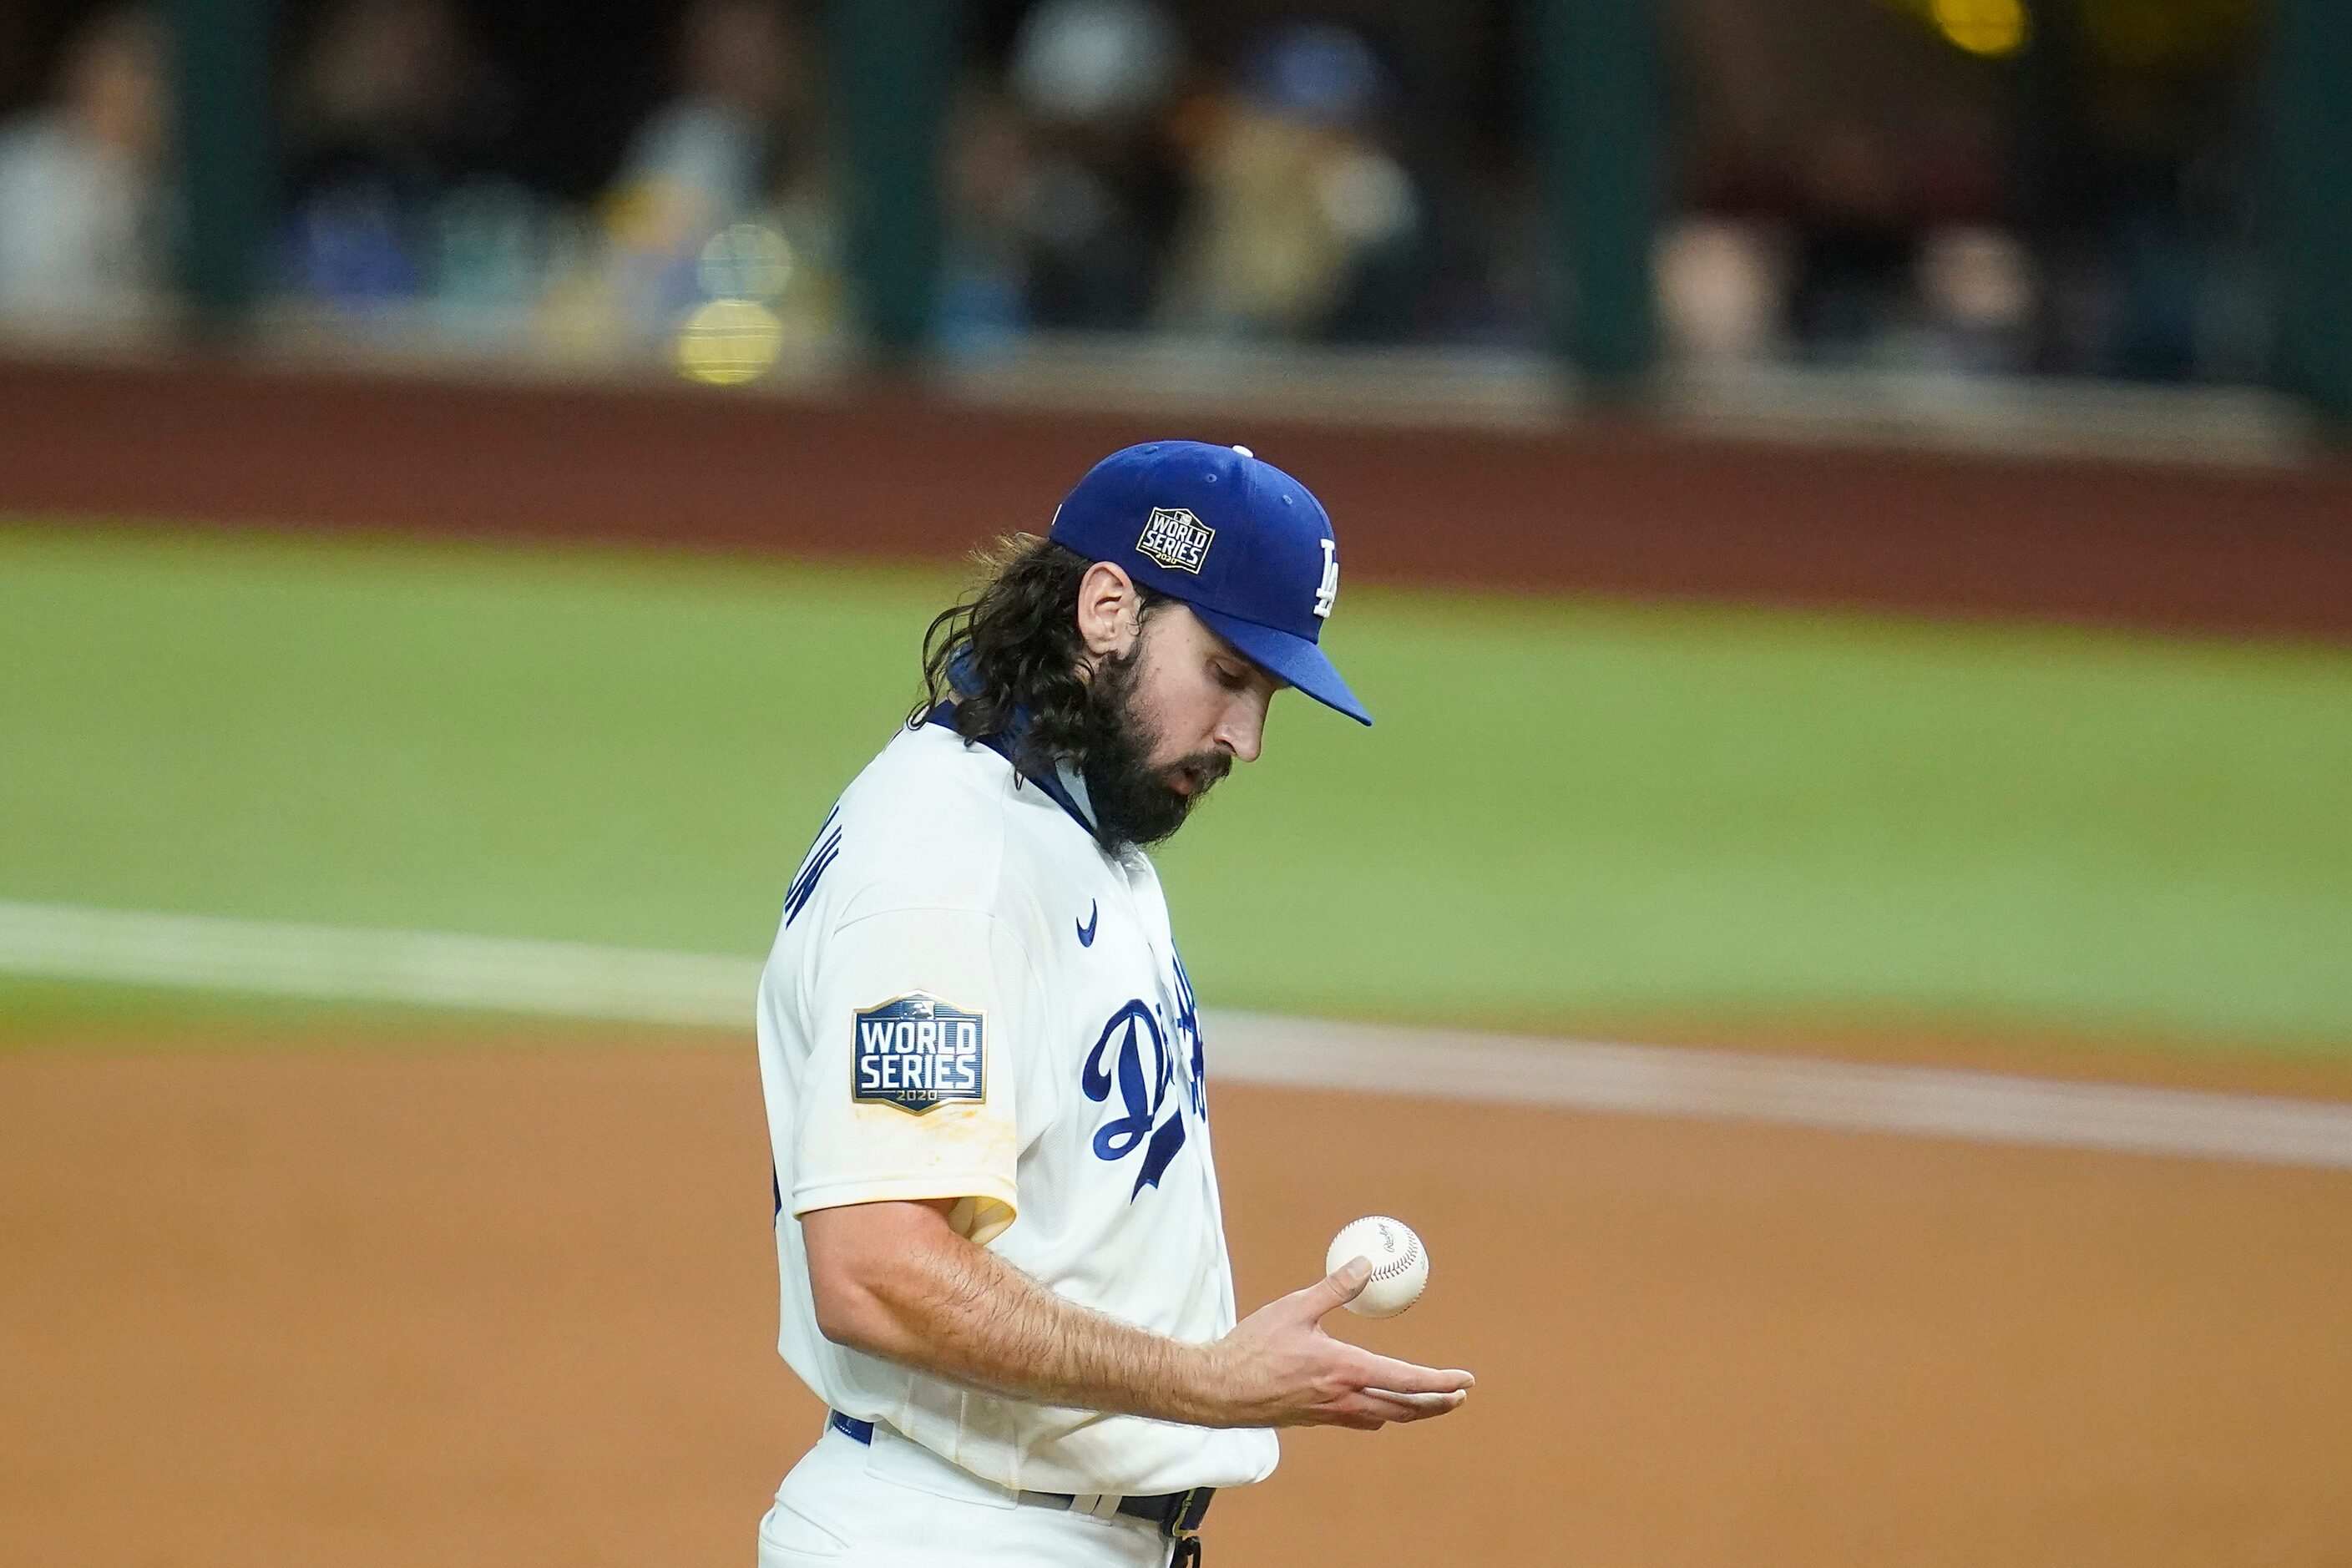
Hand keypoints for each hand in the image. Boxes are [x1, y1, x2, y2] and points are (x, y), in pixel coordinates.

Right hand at [1199, 1259, 1474, 1430]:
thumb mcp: (1295, 1308)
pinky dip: (1382, 1413)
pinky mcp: (1317, 1419)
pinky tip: (1380, 1405)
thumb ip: (1334, 1288)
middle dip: (1438, 1403)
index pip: (1408, 1380)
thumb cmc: (1254, 1348)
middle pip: (1406, 1408)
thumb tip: (1364, 1264)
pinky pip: (1361, 1420)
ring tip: (1430, 1403)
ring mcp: (1331, 1413)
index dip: (1441, 1382)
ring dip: (1413, 1411)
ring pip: (1386, 1417)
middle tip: (1459, 1395)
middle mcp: (1345, 1398)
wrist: (1220, 1390)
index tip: (1466, 1381)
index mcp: (1346, 1369)